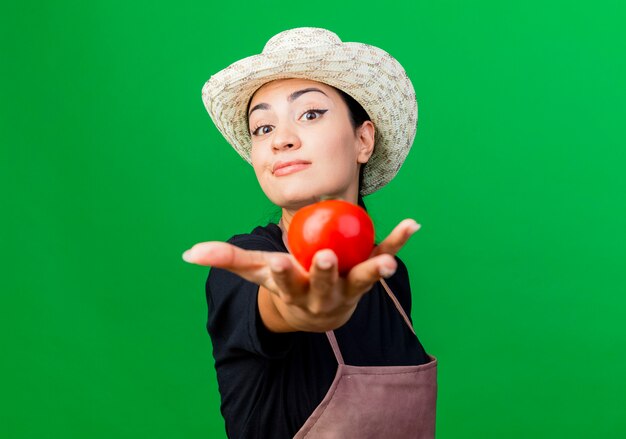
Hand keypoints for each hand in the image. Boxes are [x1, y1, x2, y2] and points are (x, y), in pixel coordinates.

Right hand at [182, 219, 420, 331]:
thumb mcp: (255, 270)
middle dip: (326, 274)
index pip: (285, 284)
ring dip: (375, 270)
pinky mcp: (368, 277)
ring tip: (388, 262)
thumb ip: (226, 259)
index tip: (281, 264)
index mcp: (294, 291)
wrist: (317, 310)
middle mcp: (324, 296)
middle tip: (328, 258)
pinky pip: (383, 256)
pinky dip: (398, 242)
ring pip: (361, 280)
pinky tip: (413, 224)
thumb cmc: (284, 282)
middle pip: (325, 286)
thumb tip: (188, 253)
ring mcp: (349, 289)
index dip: (283, 275)